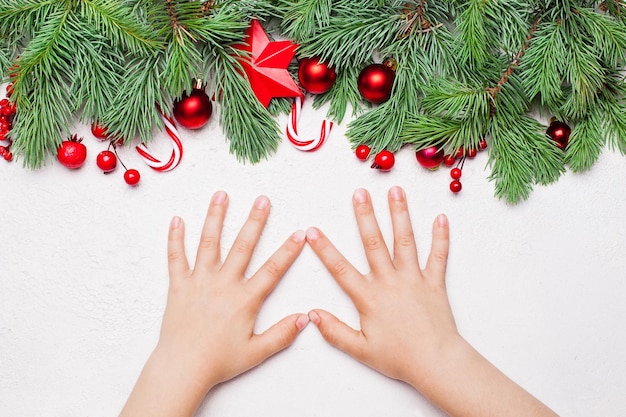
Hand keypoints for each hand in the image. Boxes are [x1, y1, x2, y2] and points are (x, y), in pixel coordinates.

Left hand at [120, 191, 308, 416]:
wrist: (182, 368)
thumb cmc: (218, 362)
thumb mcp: (256, 352)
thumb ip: (282, 334)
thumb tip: (305, 318)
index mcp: (244, 300)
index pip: (272, 270)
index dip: (288, 251)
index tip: (299, 234)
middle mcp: (223, 284)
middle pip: (242, 246)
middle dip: (255, 221)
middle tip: (263, 200)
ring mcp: (199, 282)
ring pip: (209, 243)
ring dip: (216, 217)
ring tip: (221, 195)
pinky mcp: (178, 286)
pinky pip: (176, 257)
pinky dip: (175, 238)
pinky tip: (177, 220)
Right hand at [305, 186, 457, 385]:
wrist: (436, 362)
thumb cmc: (399, 357)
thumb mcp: (360, 349)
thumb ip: (335, 331)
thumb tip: (312, 314)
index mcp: (369, 297)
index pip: (341, 269)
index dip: (324, 249)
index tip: (312, 231)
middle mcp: (390, 282)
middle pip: (374, 243)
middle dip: (365, 216)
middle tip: (360, 193)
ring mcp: (413, 279)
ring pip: (404, 241)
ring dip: (399, 214)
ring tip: (395, 191)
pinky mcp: (434, 283)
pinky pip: (438, 256)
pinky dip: (440, 237)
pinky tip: (441, 218)